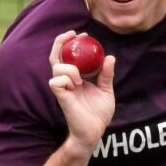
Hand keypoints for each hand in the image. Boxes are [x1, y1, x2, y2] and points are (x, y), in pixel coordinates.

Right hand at [49, 31, 115, 153]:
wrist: (95, 131)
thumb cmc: (98, 113)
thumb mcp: (106, 90)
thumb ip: (106, 75)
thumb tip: (110, 57)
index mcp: (75, 78)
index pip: (67, 56)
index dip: (71, 43)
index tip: (83, 34)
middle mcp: (66, 81)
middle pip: (55, 56)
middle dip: (61, 42)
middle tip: (73, 34)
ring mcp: (63, 89)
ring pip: (57, 67)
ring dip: (69, 67)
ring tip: (81, 78)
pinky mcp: (61, 97)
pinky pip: (56, 81)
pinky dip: (66, 79)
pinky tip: (76, 85)